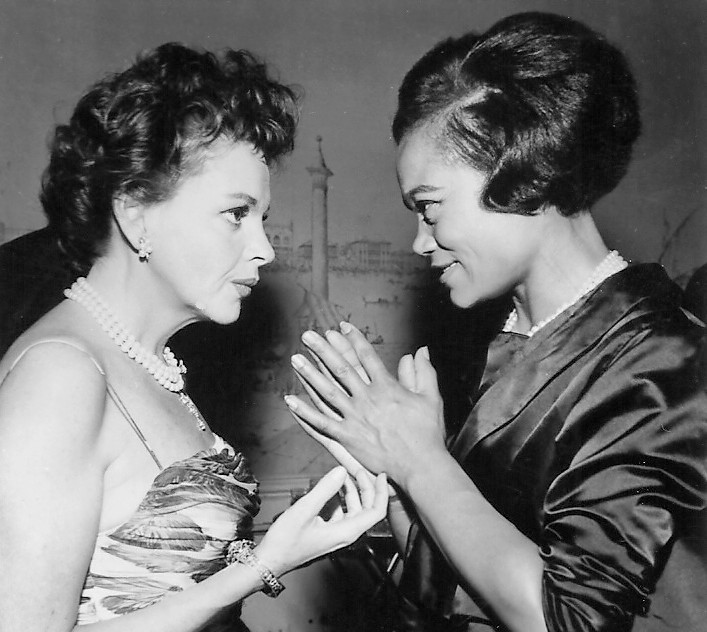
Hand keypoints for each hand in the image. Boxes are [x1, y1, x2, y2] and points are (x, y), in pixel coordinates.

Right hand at [255, 467, 388, 574]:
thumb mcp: (305, 510)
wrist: (270, 560)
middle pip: (367, 508)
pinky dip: (339, 498)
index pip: (376, 511)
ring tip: (342, 473)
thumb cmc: (286, 541)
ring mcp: (337, 533)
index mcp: (347, 531)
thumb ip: (325, 489)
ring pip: (353, 508)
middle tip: (357, 468)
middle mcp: (346, 533)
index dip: (381, 492)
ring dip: (351, 491)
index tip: (381, 475)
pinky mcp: (328, 531)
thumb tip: (341, 470)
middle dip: (365, 487)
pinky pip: (340, 512)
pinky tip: (328, 488)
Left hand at [285, 322, 446, 486]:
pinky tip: (290, 401)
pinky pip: (321, 423)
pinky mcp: (347, 437)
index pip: (366, 356)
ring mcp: (355, 418)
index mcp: (386, 387)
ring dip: (309, 374)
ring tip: (295, 359)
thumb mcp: (430, 398)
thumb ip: (424, 372)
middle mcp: (367, 399)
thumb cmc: (427, 433)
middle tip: (308, 336)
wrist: (420, 465)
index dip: (353, 339)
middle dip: (323, 350)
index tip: (342, 327)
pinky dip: (305, 412)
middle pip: (341, 368)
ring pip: (326, 391)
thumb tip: (421, 350)